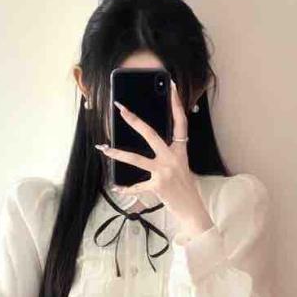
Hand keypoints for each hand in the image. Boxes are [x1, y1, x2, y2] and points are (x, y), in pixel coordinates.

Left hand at [95, 81, 212, 233]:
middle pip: (151, 134)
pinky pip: (137, 186)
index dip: (176, 104)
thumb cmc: (184, 188)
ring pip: (137, 159)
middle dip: (135, 121)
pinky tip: (116, 187)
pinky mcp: (158, 186)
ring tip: (104, 149)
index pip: (180, 123)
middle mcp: (173, 159)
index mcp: (180, 151)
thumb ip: (169, 154)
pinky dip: (126, 188)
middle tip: (121, 109)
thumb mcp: (181, 166)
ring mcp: (165, 172)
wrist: (192, 209)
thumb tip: (153, 143)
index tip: (172, 86)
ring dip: (118, 154)